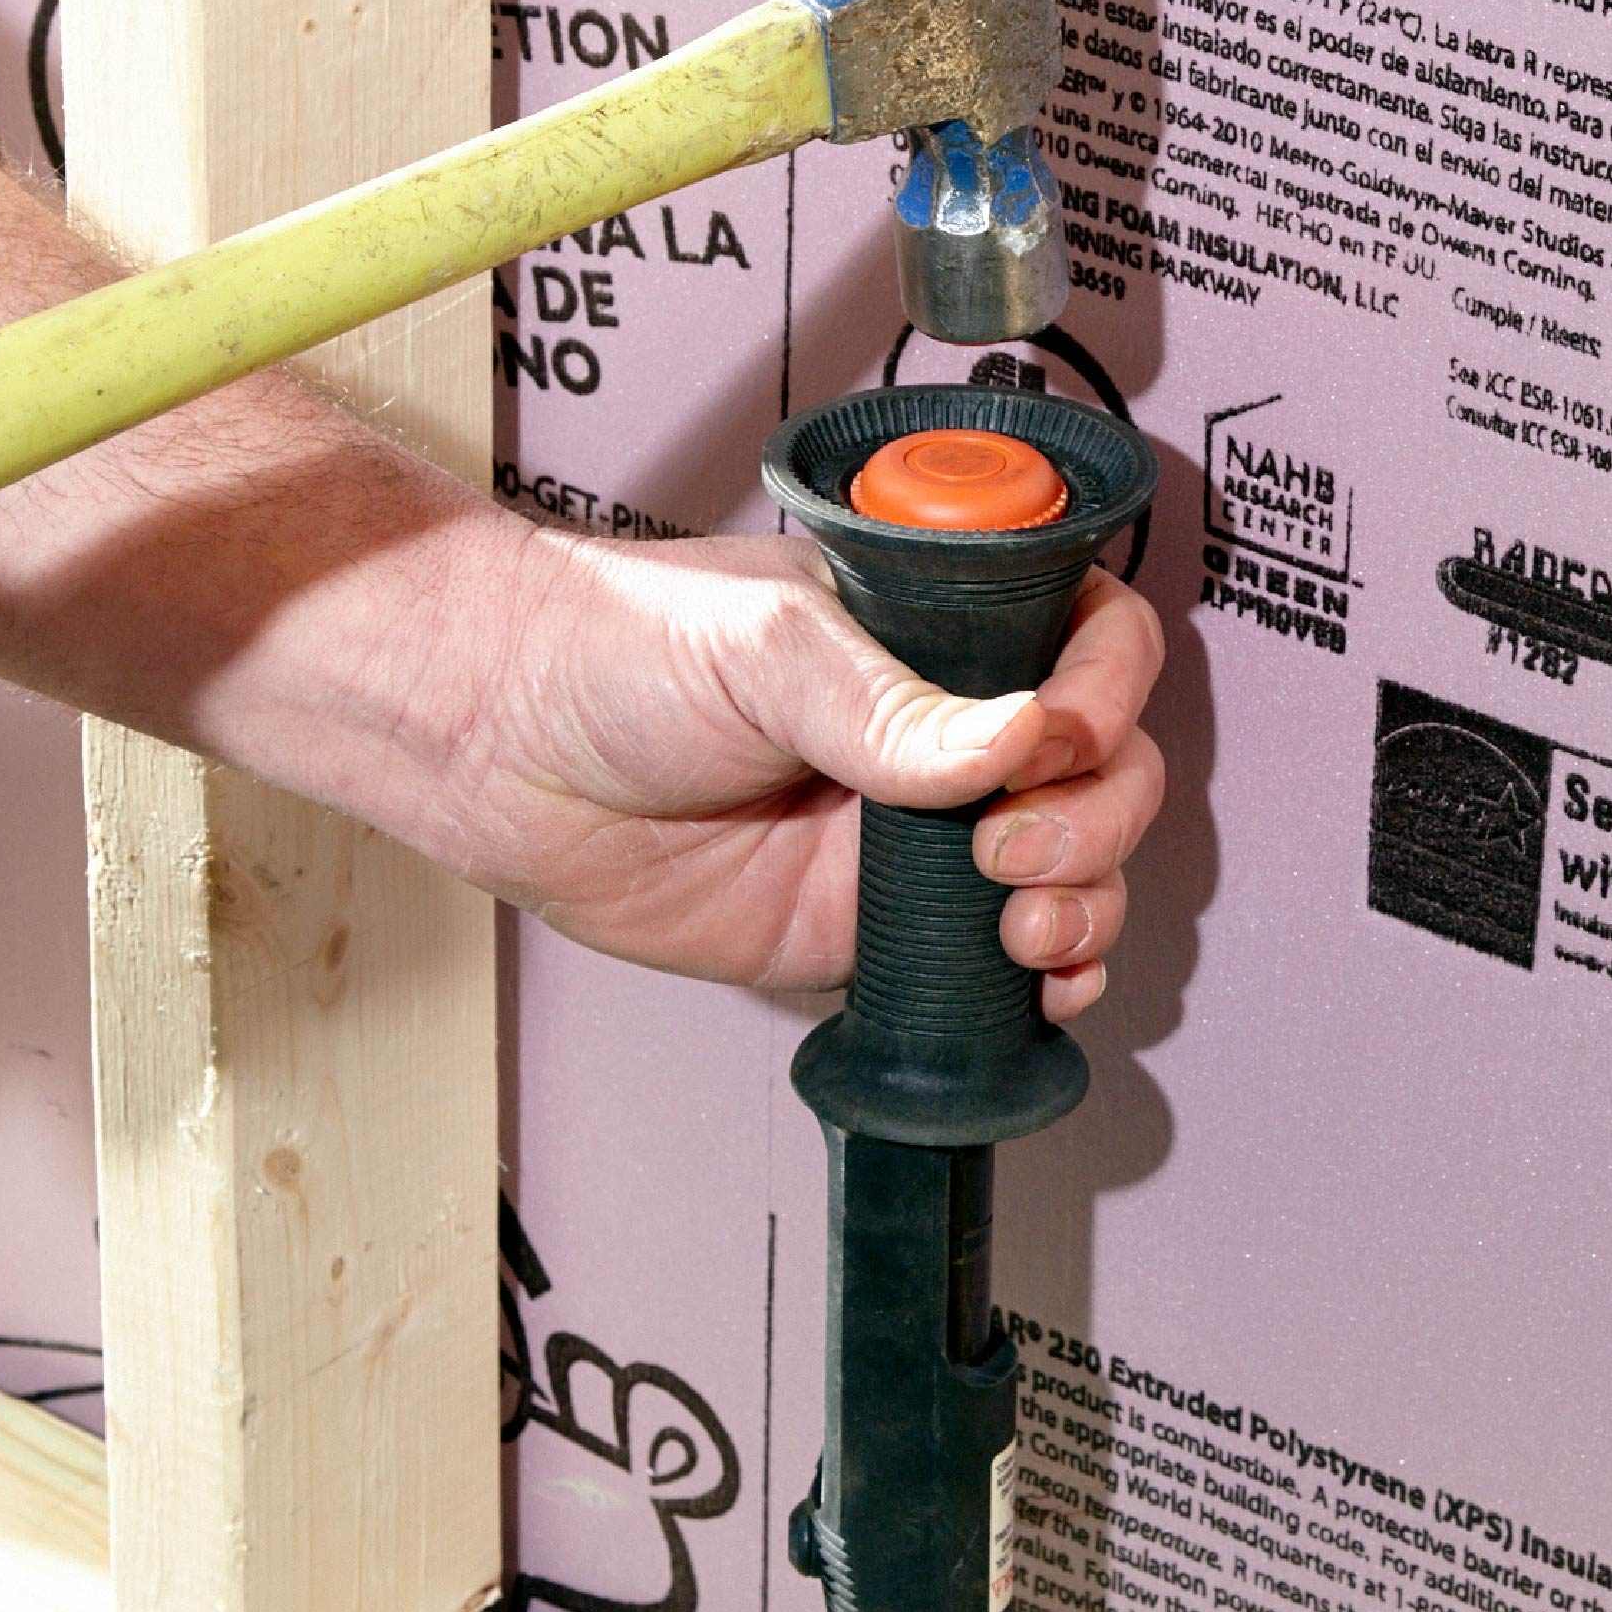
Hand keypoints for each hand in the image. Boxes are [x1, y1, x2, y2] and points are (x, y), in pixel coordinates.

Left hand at [437, 528, 1164, 1017]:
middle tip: (1009, 845)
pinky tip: (1043, 983)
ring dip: (1089, 902)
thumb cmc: (614, 653)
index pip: (1091, 640)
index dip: (1107, 691)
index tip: (1061, 735)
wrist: (503, 756)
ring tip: (1022, 919)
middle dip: (1097, 818)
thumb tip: (1020, 742)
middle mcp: (945, 728)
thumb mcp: (766, 649)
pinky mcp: (874, 929)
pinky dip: (1051, 980)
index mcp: (937, 628)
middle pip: (1107, 769)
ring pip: (1077, 869)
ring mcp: (919, 834)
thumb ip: (893, 705)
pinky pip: (997, 962)